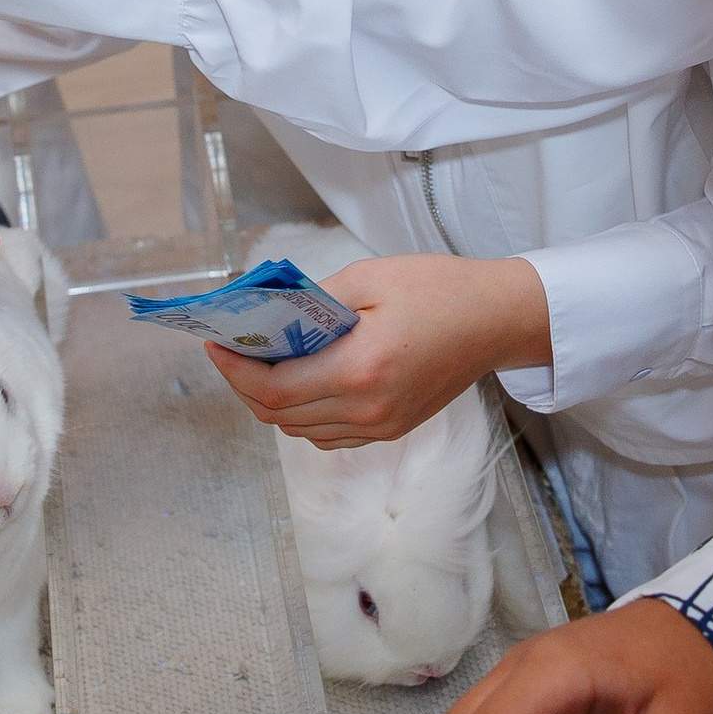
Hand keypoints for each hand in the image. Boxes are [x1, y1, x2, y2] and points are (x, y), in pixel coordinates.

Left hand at [209, 252, 550, 446]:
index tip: (216, 345)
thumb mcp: (368, 278)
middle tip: (232, 352)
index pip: (273, 389)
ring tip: (261, 365)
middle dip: (245, 385)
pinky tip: (300, 384)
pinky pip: (329, 436)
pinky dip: (303, 415)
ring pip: (300, 431)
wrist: (496, 319)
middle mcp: (367, 409)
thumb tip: (267, 316)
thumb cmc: (440, 290)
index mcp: (359, 370)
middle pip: (279, 416)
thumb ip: (312, 301)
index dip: (234, 371)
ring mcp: (380, 425)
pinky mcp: (391, 428)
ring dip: (272, 403)